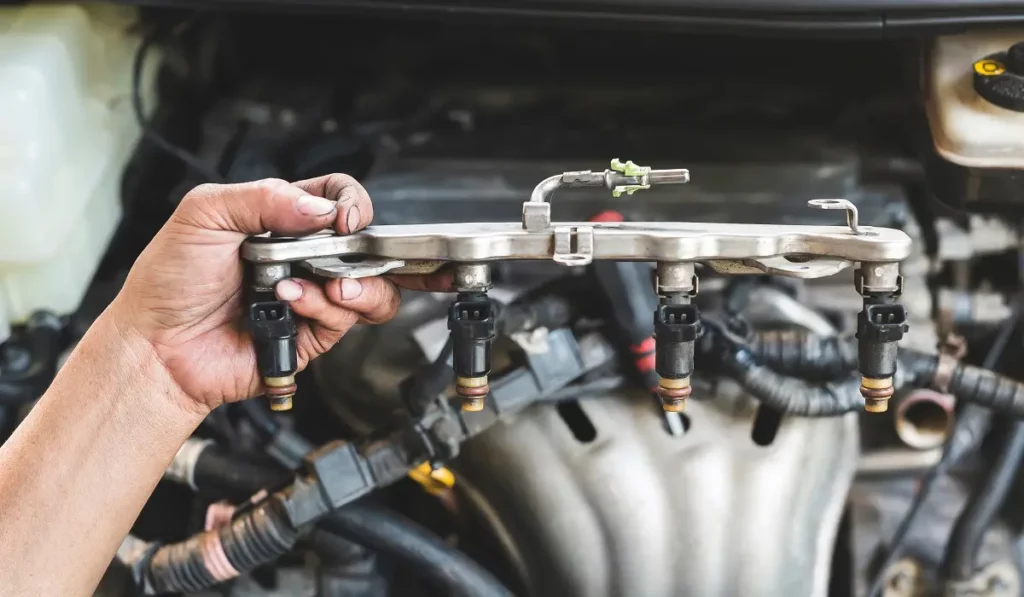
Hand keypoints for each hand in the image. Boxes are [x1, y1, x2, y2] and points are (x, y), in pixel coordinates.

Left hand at [108, 175, 451, 413]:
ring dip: (351, 282)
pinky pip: (343, 320)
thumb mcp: (204, 214)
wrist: (156, 345)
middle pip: (364, 245)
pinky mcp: (310, 336)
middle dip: (361, 246)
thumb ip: (262, 198)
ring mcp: (309, 297)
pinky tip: (291, 301)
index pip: (337, 199)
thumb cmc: (169, 281)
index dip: (350, 203)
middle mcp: (301, 258)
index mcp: (280, 220)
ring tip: (322, 282)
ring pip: (370, 288)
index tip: (342, 216)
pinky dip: (322, 307)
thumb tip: (320, 209)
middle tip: (343, 246)